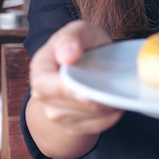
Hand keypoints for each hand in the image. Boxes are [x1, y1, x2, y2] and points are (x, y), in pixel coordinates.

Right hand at [26, 20, 123, 158]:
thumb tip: (68, 55)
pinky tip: (116, 103)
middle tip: (112, 96)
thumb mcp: (80, 31)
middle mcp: (43, 95)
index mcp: (41, 68)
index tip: (85, 91)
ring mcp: (56, 113)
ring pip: (82, 120)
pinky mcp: (73, 126)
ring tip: (117, 94)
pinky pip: (94, 127)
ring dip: (103, 110)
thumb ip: (72, 37)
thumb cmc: (82, 45)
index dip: (64, 90)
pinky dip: (109, 117)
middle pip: (63, 109)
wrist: (83, 67)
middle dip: (90, 104)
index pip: (44, 84)